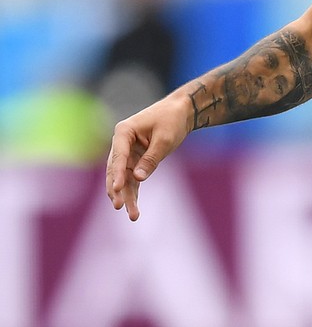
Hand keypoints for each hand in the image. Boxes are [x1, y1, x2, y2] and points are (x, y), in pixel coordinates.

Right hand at [106, 93, 191, 220]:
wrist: (180, 112)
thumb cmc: (172, 120)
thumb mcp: (164, 140)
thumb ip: (151, 159)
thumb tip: (138, 178)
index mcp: (123, 132)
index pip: (118, 156)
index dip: (118, 174)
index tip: (117, 190)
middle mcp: (121, 143)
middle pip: (116, 170)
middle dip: (118, 190)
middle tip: (119, 207)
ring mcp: (127, 152)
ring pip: (123, 178)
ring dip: (126, 196)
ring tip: (132, 215)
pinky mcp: (135, 160)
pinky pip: (132, 178)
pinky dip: (133, 192)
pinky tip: (133, 208)